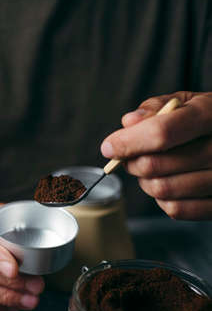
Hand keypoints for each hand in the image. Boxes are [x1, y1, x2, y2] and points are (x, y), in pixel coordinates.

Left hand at [101, 91, 211, 219]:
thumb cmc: (207, 119)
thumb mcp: (187, 101)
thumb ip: (157, 107)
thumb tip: (129, 122)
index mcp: (210, 115)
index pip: (161, 133)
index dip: (127, 142)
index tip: (110, 147)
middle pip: (154, 165)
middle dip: (132, 162)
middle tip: (131, 156)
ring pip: (162, 190)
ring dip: (145, 181)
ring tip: (151, 168)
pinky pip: (177, 210)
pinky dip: (162, 199)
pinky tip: (169, 182)